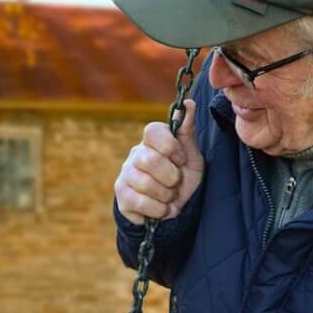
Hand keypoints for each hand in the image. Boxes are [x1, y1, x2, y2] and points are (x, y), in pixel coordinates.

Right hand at [114, 99, 203, 224]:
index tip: (181, 160)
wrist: (175, 209)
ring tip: (169, 197)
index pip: (152, 131)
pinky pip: (139, 202)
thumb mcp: (191, 155)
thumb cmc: (183, 178)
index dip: (170, 147)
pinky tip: (162, 208)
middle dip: (171, 177)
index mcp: (152, 141)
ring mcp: (126, 174)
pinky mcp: (121, 195)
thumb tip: (189, 103)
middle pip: (149, 160)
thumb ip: (187, 130)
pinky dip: (158, 209)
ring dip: (166, 195)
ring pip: (145, 183)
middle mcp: (135, 154)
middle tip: (176, 183)